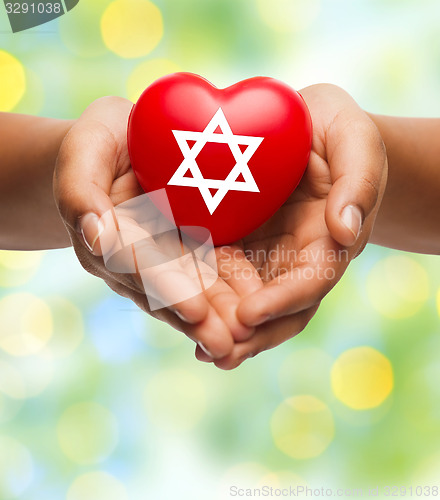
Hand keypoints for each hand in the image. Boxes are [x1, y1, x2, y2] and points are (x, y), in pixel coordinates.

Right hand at [54, 97, 261, 358]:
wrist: (123, 148)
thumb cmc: (103, 142)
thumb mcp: (86, 148)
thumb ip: (80, 188)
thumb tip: (94, 232)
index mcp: (105, 235)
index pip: (134, 264)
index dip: (163, 286)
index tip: (193, 309)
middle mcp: (133, 258)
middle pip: (164, 292)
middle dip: (195, 319)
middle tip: (226, 345)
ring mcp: (159, 260)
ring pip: (187, 293)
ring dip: (213, 320)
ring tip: (242, 343)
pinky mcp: (185, 254)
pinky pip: (207, 278)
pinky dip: (226, 299)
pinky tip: (250, 321)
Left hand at [196, 84, 387, 368]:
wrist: (305, 128)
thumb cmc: (335, 131)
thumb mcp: (354, 140)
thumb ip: (358, 182)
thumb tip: (345, 231)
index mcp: (327, 239)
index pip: (311, 280)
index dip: (283, 301)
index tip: (250, 315)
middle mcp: (295, 257)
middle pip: (279, 308)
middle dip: (252, 335)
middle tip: (218, 354)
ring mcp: (265, 255)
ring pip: (248, 301)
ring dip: (226, 329)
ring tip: (198, 348)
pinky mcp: (238, 244)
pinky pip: (222, 276)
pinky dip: (207, 299)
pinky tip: (180, 311)